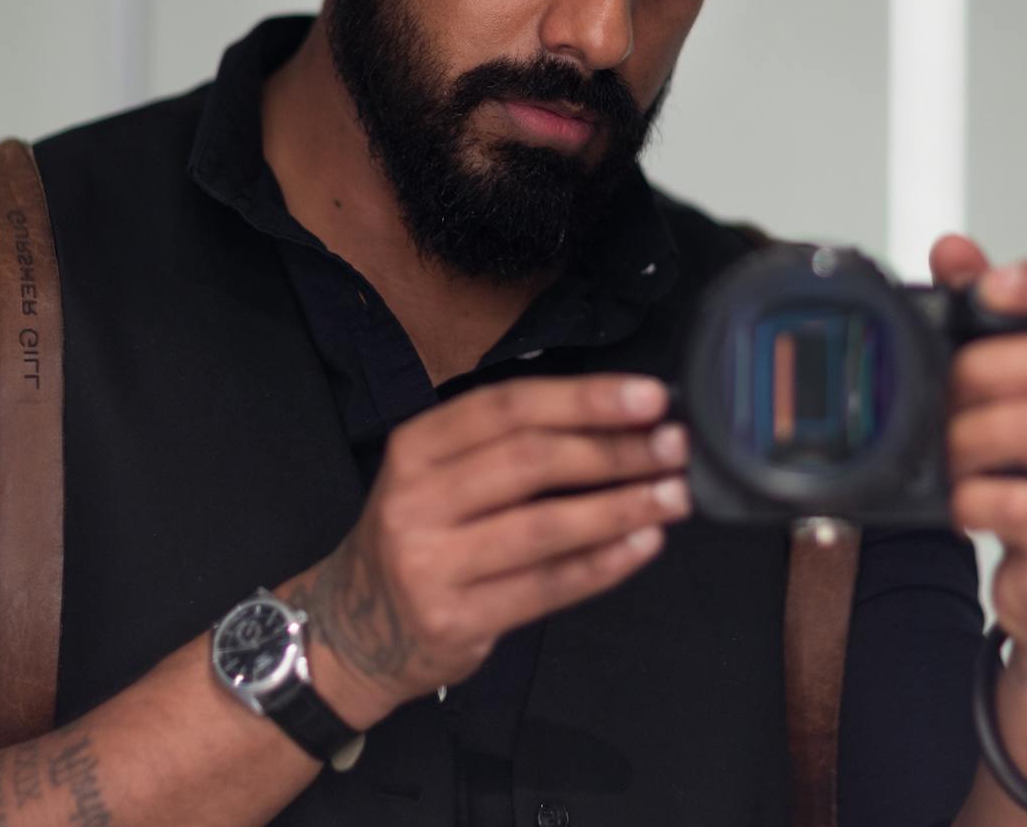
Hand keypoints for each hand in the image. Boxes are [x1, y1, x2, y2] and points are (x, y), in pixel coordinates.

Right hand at [282, 373, 690, 726]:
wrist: (351, 630)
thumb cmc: (418, 538)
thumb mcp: (437, 477)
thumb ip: (510, 447)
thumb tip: (619, 421)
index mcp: (416, 447)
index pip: (509, 406)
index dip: (585, 398)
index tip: (649, 397)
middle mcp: (415, 499)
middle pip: (530, 460)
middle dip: (614, 451)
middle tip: (674, 447)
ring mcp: (430, 562)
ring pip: (544, 525)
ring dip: (620, 507)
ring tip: (674, 496)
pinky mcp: (454, 618)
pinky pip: (546, 586)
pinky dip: (603, 564)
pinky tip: (644, 544)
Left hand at [930, 235, 1026, 673]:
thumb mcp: (1026, 405)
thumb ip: (995, 326)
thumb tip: (955, 249)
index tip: (994, 283)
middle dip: (980, 370)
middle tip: (944, 393)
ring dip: (968, 437)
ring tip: (950, 456)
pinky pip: (1019, 499)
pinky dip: (972, 498)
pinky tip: (965, 505)